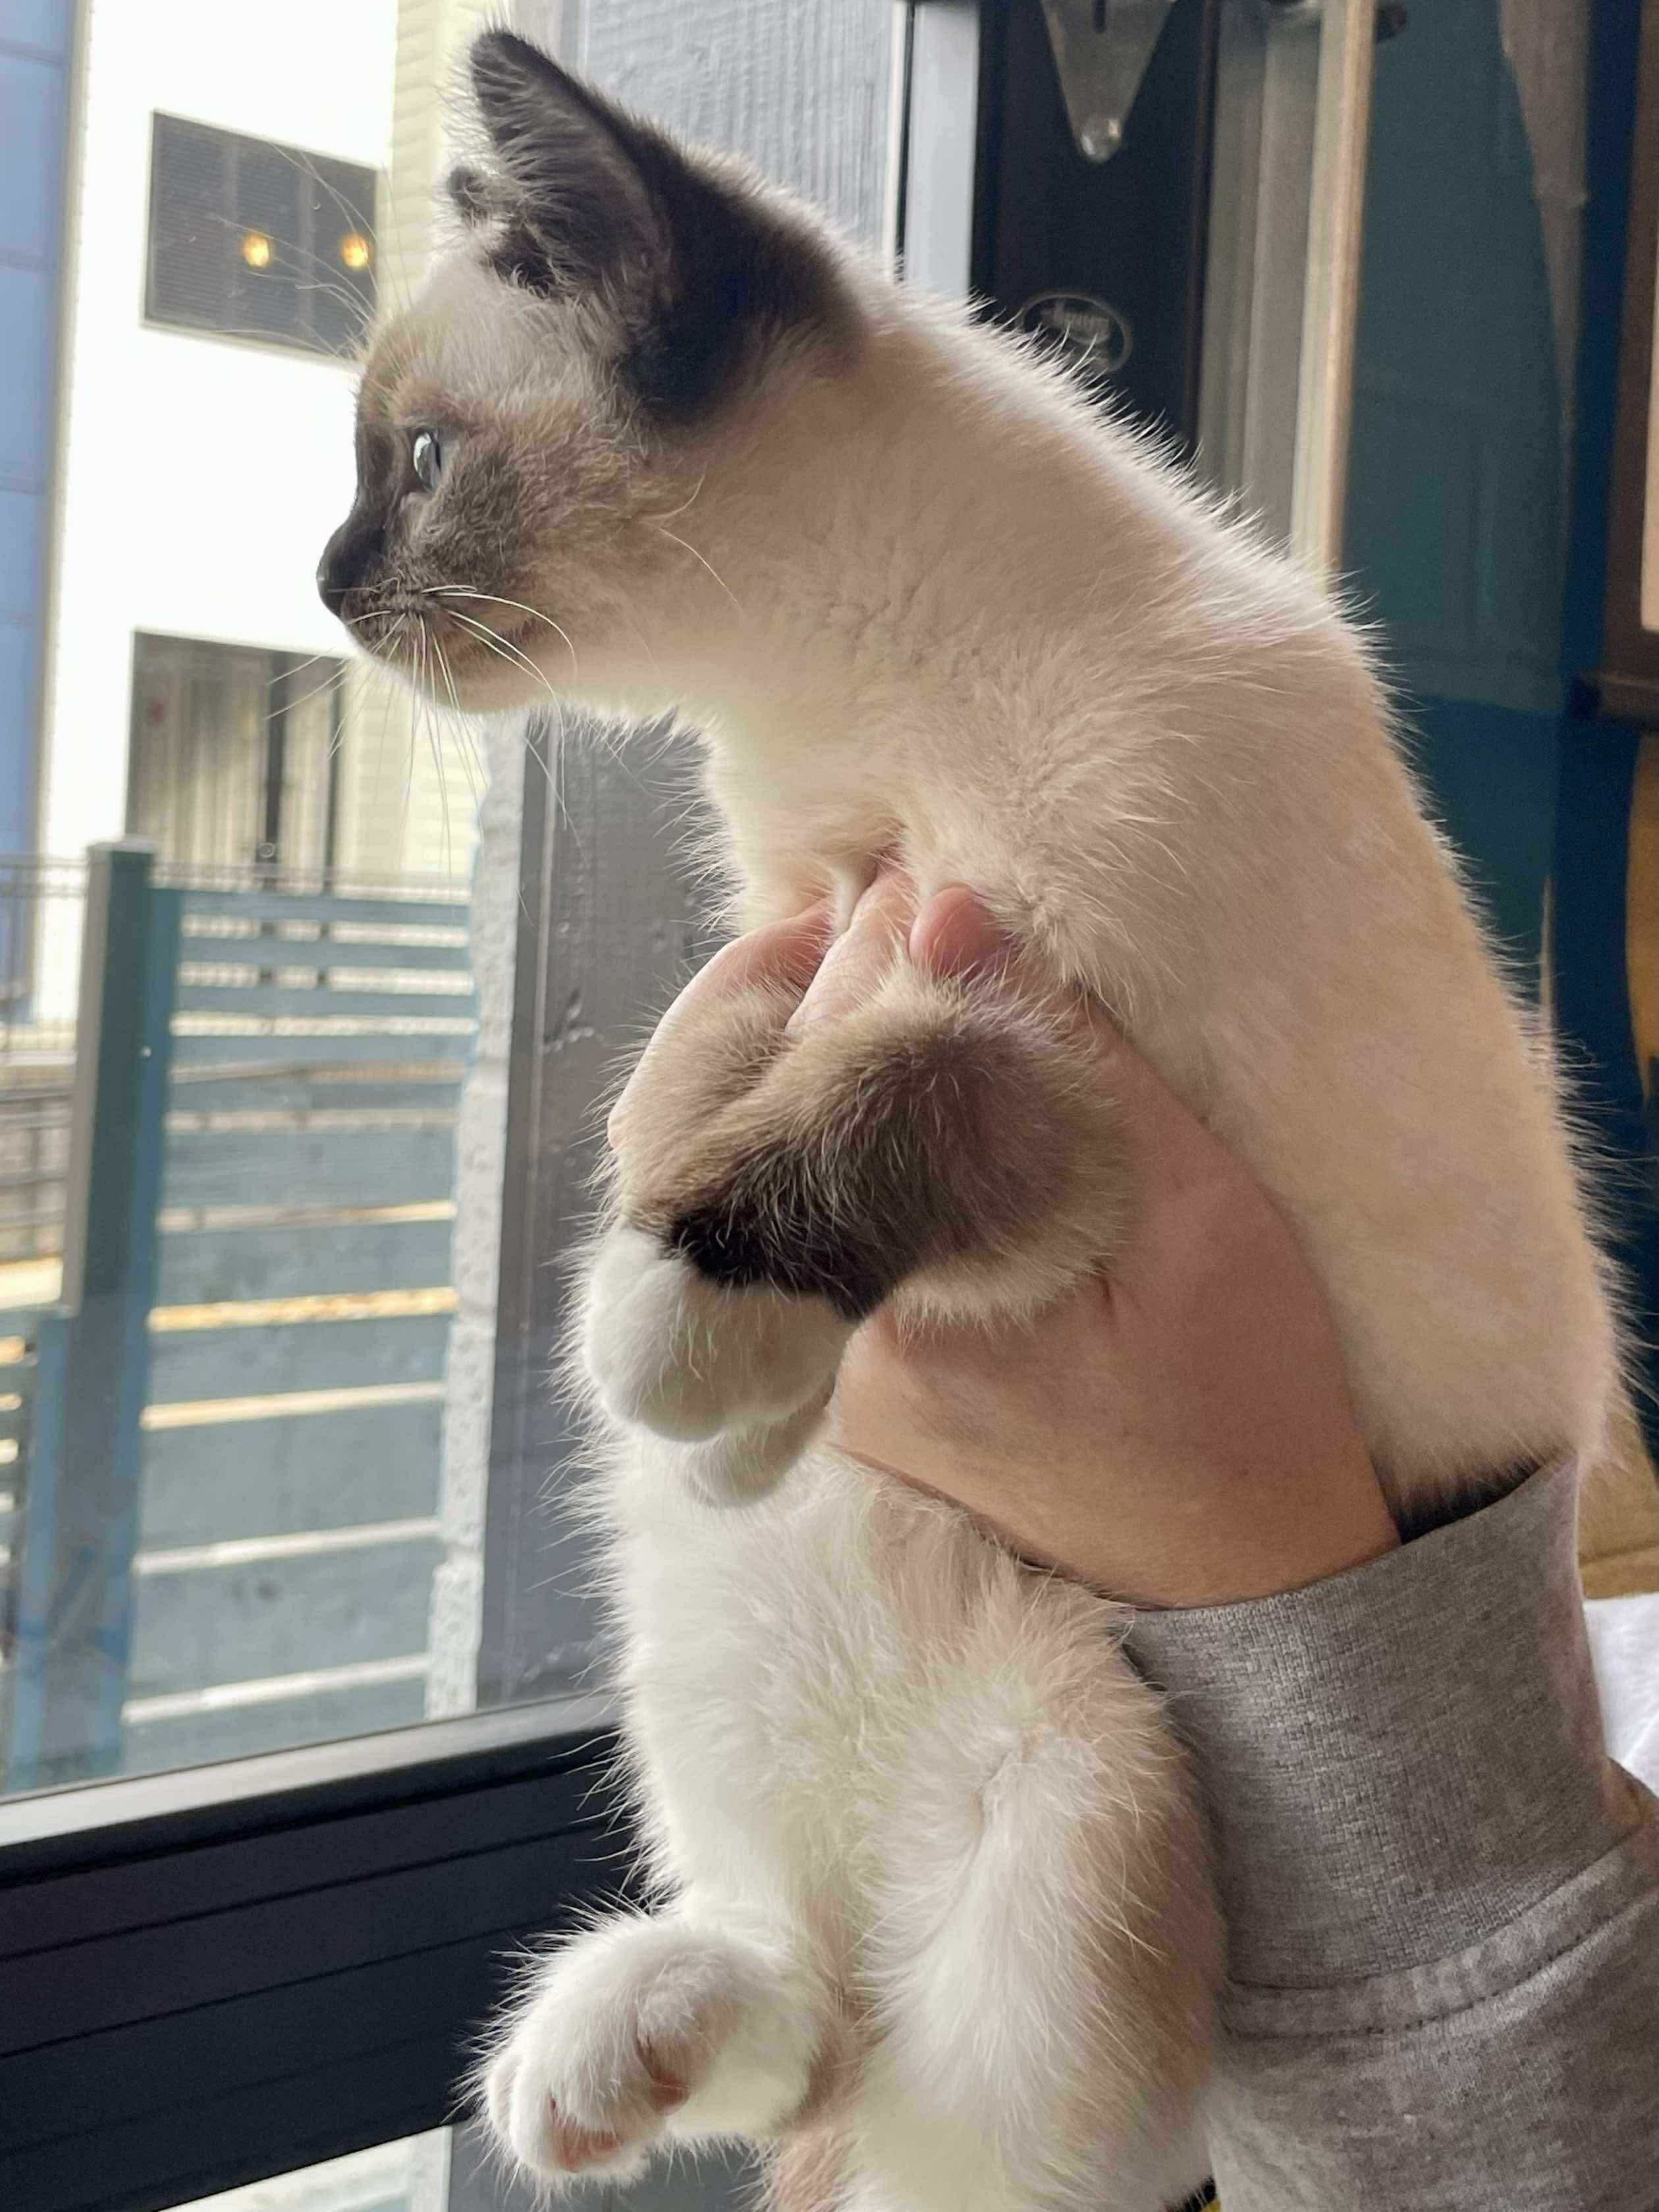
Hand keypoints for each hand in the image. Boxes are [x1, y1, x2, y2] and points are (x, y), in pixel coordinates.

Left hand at [611, 876, 1398, 1606]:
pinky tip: (874, 1048)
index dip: (853, 966)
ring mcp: (826, 1371)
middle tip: (880, 890)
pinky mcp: (849, 1369)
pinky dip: (822, 1115)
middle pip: (759, 1128)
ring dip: (804, 1046)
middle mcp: (826, 1356)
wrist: (1248, 1577)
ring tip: (866, 946)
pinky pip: (799, 1217)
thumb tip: (951, 917)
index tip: (904, 881)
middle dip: (811, 990)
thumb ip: (1077, 1067)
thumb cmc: (1250, 1406)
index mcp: (901, 1322)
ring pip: (757, 1172)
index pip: (825, 1098)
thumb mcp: (1198, 1221)